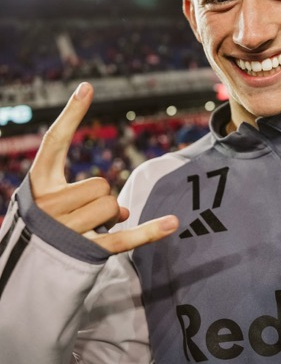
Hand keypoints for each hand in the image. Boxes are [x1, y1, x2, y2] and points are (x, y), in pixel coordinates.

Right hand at [30, 82, 178, 251]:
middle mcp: (48, 206)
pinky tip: (172, 223)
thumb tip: (122, 206)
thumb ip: (81, 193)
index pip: (54, 143)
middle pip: (100, 184)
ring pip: (112, 207)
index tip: (88, 87)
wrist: (24, 276)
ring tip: (87, 233)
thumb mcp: (50, 204)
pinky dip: (150, 232)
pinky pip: (125, 238)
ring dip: (110, 219)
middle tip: (82, 218)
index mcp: (37, 185)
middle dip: (101, 200)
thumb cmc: (43, 231)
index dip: (71, 115)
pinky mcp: (85, 252)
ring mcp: (66, 230)